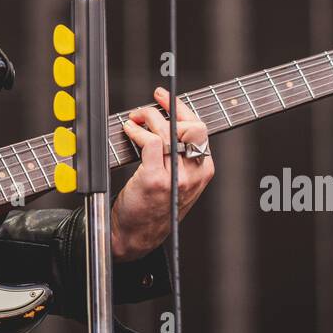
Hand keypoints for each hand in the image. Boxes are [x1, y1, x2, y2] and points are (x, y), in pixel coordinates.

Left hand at [111, 87, 214, 260]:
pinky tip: (129, 131)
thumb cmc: (154, 206)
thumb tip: (166, 120)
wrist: (137, 236)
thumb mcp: (179, 181)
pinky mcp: (155, 180)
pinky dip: (137, 132)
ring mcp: (175, 179)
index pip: (199, 128)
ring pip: (168, 132)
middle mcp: (193, 175)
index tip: (164, 97)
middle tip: (148, 108)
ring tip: (134, 119)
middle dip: (168, 110)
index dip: (180, 108)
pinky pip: (150, 143)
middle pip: (190, 127)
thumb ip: (180, 155)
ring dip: (147, 118)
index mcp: (203, 171)